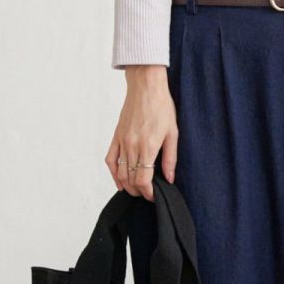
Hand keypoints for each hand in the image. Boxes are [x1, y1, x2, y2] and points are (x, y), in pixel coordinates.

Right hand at [105, 66, 177, 200]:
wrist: (146, 87)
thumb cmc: (162, 107)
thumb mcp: (173, 133)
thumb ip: (170, 158)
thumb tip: (169, 178)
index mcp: (148, 146)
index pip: (143, 180)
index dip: (148, 193)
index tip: (155, 196)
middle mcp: (132, 146)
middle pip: (130, 179)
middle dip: (139, 191)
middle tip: (148, 194)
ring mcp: (122, 141)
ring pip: (119, 172)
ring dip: (127, 185)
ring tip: (136, 189)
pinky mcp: (116, 136)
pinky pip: (110, 159)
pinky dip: (113, 173)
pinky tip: (119, 180)